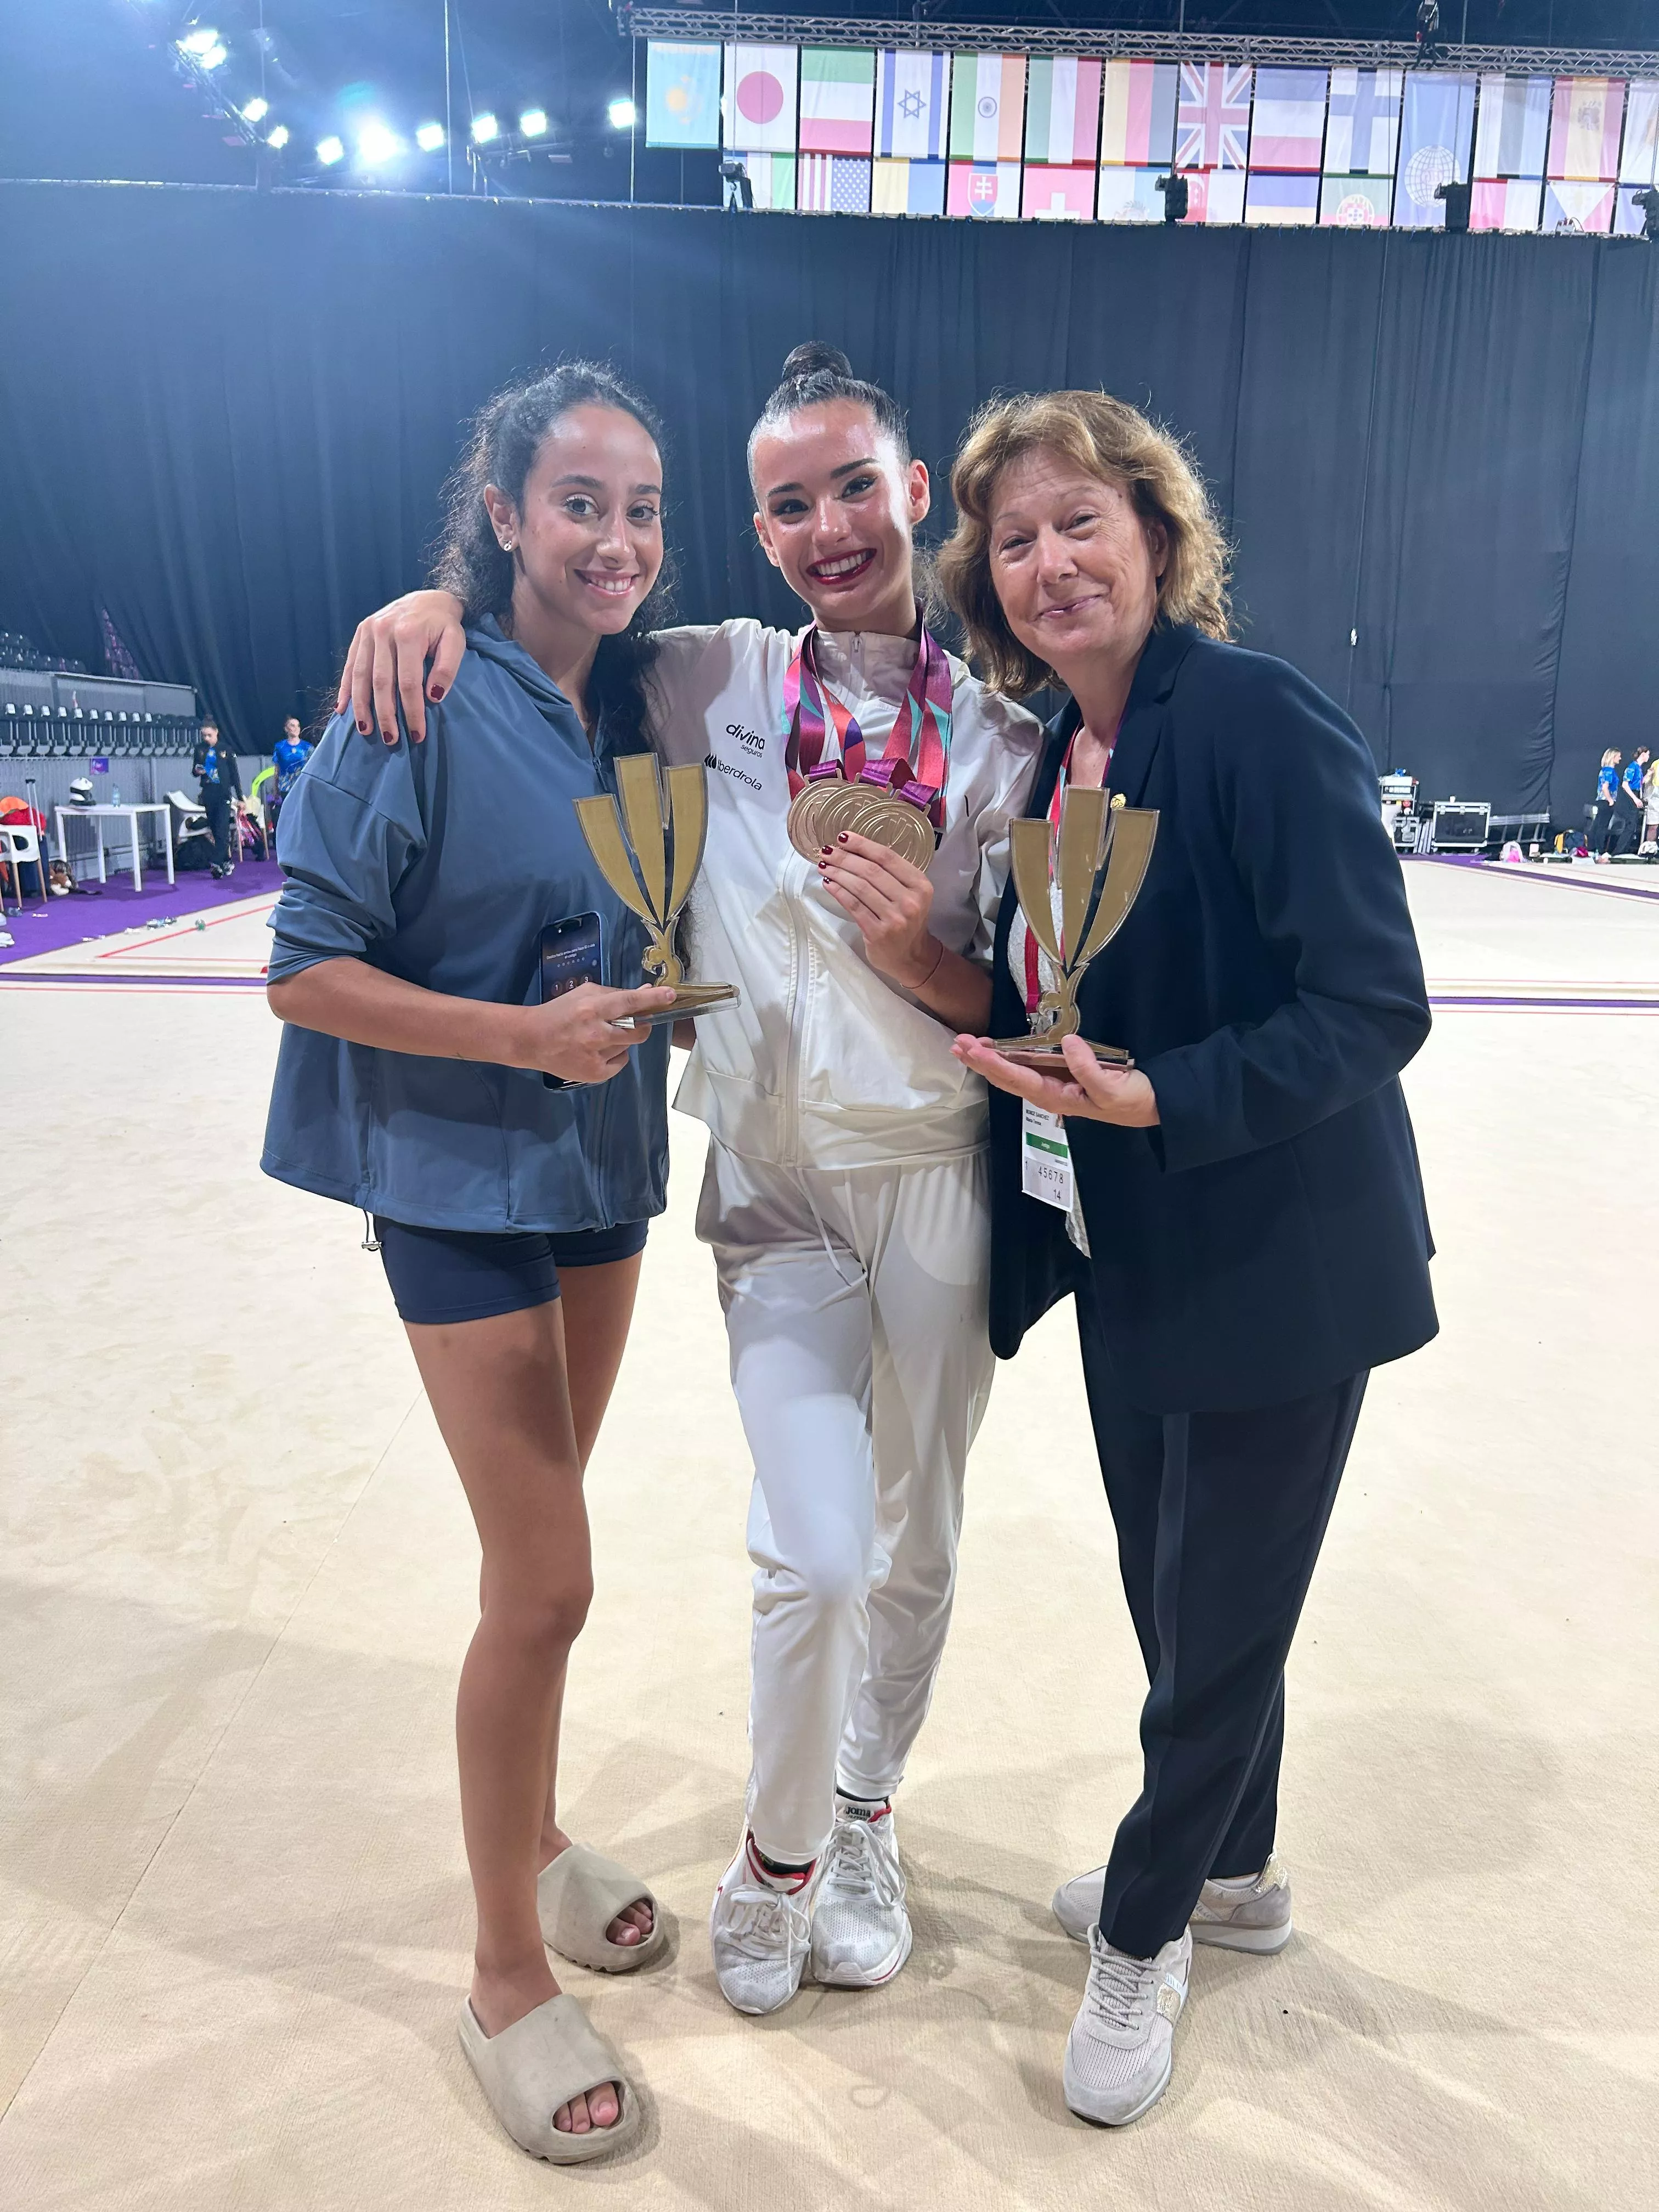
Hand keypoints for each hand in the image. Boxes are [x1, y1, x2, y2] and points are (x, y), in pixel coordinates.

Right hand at [336, 590, 467, 745]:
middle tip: (391, 740)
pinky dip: (346, 688)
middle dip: (385, 714)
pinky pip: (350, 664)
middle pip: (381, 682)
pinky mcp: (359, 633)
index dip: (412, 712)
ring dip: (362, 706)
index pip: (408, 683)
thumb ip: (447, 668)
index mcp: (408, 633)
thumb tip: (433, 697)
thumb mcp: (455, 641)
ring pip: (361, 676)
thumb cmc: (443, 625)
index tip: (417, 735)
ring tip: (366, 731)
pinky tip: (343, 709)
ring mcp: (367, 631)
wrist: (427, 599)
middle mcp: (383, 631)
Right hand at [517, 983, 675, 1085]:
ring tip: (598, 1037)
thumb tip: (647, 992)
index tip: (671, 996)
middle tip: (636, 1022)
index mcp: (592, 1009)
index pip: (630, 1002)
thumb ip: (615, 994)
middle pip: (637, 1031)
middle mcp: (596, 1033)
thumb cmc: (559, 1012)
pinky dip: (615, 1055)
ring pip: (628, 1046)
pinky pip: (620, 1062)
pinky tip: (597, 1050)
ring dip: (621, 1040)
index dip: (653, 1000)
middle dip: (642, 1025)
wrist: (532, 1040)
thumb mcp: (584, 994)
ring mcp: (595, 1056)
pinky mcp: (595, 1074)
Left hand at [816, 831, 939, 987]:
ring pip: (860, 887)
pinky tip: (828, 883)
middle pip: (871, 871)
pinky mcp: (878, 933)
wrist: (911, 956)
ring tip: (824, 865)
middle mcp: (910, 901)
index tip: (843, 837)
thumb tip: (854, 850)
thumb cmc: (907, 920)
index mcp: (920, 885)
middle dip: (845, 858)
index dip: (862, 844)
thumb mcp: (910, 894)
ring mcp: (894, 919)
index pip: (887, 857)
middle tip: (827, 851)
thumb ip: (892, 874)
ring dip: (838, 873)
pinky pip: (853, 906)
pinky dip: (838, 892)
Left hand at [951, 1031, 1159, 1126]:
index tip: (974, 1051)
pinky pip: (1027, 1068)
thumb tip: (1067, 1043)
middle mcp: (1050, 1093)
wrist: (1153, 1105)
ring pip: (1013, 1074)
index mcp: (1058, 1097)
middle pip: (1007, 1078)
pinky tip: (997, 1050)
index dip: (994, 1064)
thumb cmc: (1132, 1100)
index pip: (1018, 1079)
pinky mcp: (1062, 1077)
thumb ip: (1088, 1069)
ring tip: (967, 1045)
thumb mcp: (1112, 1088)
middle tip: (958, 1044)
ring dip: (989, 1060)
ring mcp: (1054, 1086)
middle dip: (981, 1062)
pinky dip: (1008, 1058)